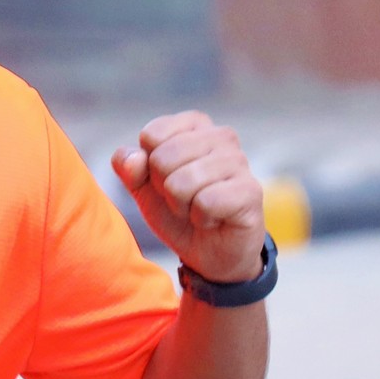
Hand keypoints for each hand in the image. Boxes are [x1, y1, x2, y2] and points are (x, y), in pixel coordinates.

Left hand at [114, 112, 265, 284]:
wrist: (209, 253)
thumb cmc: (178, 212)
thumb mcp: (143, 188)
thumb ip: (129, 167)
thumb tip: (134, 158)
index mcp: (195, 124)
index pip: (152, 135)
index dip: (149, 167)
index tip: (166, 180)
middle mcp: (221, 136)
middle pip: (163, 158)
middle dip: (165, 189)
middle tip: (183, 199)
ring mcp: (239, 161)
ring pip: (182, 182)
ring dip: (182, 206)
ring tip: (198, 209)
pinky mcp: (250, 190)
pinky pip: (205, 202)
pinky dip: (201, 218)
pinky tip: (213, 219)